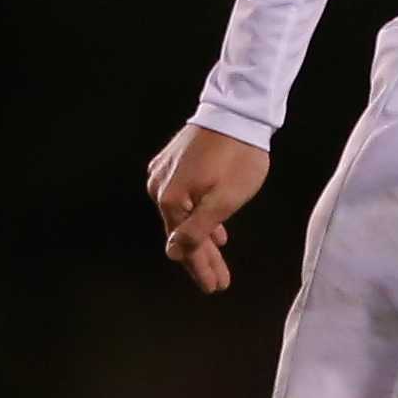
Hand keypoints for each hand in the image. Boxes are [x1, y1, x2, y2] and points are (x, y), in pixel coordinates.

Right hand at [144, 124, 270, 292]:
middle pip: (182, 230)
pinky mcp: (173, 161)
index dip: (201, 268)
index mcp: (170, 198)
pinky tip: (214, 229)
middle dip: (202, 258)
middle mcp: (159, 186)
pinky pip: (184, 197)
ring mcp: (164, 172)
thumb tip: (174, 253)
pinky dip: (199, 215)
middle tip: (218, 281)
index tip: (214, 286)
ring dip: (203, 238)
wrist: (238, 110)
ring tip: (218, 258)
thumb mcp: (224, 200)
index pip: (185, 244)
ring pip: (184, 214)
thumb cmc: (238, 157)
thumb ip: (198, 229)